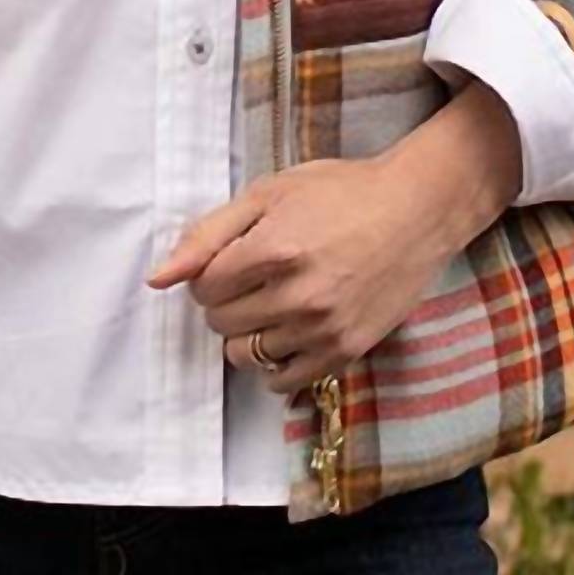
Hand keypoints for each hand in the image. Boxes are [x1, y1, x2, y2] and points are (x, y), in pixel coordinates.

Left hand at [145, 79, 522, 394]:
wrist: (415, 210)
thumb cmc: (339, 193)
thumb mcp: (267, 193)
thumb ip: (207, 234)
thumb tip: (158, 278)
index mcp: (273, 249)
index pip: (204, 288)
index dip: (209, 273)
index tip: (232, 260)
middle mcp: (298, 295)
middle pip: (221, 323)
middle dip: (225, 301)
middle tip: (252, 277)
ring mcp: (324, 328)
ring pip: (246, 356)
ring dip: (247, 332)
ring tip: (272, 302)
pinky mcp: (347, 351)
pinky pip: (283, 381)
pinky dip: (274, 363)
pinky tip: (286, 333)